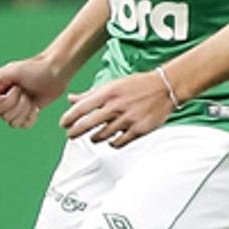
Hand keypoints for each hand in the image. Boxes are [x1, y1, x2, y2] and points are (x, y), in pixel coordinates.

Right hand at [0, 56, 68, 129]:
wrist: (55, 72)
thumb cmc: (34, 68)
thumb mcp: (12, 70)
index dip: (6, 101)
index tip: (17, 87)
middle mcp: (4, 101)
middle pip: (4, 117)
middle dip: (19, 105)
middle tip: (26, 92)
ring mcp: (16, 109)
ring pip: (13, 123)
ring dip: (25, 111)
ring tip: (31, 98)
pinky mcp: (27, 114)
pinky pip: (24, 125)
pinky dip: (31, 118)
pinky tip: (36, 107)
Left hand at [58, 71, 174, 146]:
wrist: (165, 88)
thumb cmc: (137, 85)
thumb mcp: (112, 85)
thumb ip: (90, 94)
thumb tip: (70, 99)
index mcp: (108, 93)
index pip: (81, 108)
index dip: (69, 118)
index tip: (63, 124)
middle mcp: (116, 107)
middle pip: (88, 124)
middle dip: (76, 132)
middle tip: (71, 135)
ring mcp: (127, 119)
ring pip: (102, 135)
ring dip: (94, 138)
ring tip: (93, 137)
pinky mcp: (138, 130)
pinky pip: (118, 143)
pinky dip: (111, 143)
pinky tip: (110, 141)